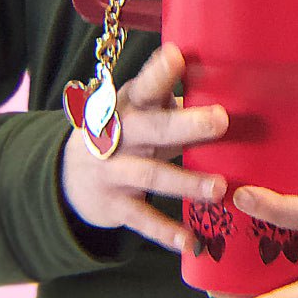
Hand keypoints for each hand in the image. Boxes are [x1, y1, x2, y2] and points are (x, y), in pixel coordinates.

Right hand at [61, 43, 227, 252]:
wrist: (72, 177)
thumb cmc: (128, 135)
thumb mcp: (141, 112)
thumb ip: (173, 101)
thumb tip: (226, 83)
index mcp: (128, 104)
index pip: (144, 86)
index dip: (158, 72)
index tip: (177, 56)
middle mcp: (118, 134)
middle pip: (152, 128)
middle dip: (185, 124)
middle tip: (221, 120)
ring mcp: (113, 171)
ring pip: (151, 175)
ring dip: (186, 182)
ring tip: (219, 188)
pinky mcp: (114, 204)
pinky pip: (142, 218)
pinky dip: (165, 232)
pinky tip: (191, 241)